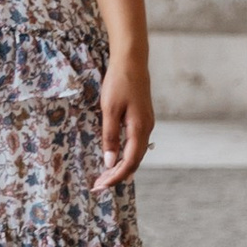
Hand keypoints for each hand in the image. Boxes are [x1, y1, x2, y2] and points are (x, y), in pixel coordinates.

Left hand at [94, 55, 152, 188]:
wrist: (131, 61)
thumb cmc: (119, 83)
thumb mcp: (109, 109)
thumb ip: (110, 136)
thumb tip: (109, 162)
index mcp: (139, 130)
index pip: (129, 163)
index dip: (115, 177)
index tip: (101, 186)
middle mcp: (146, 129)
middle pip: (134, 161)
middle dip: (117, 175)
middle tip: (99, 185)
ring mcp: (146, 124)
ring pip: (135, 153)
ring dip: (121, 165)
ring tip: (105, 175)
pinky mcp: (143, 118)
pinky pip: (135, 143)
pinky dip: (125, 154)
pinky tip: (115, 156)